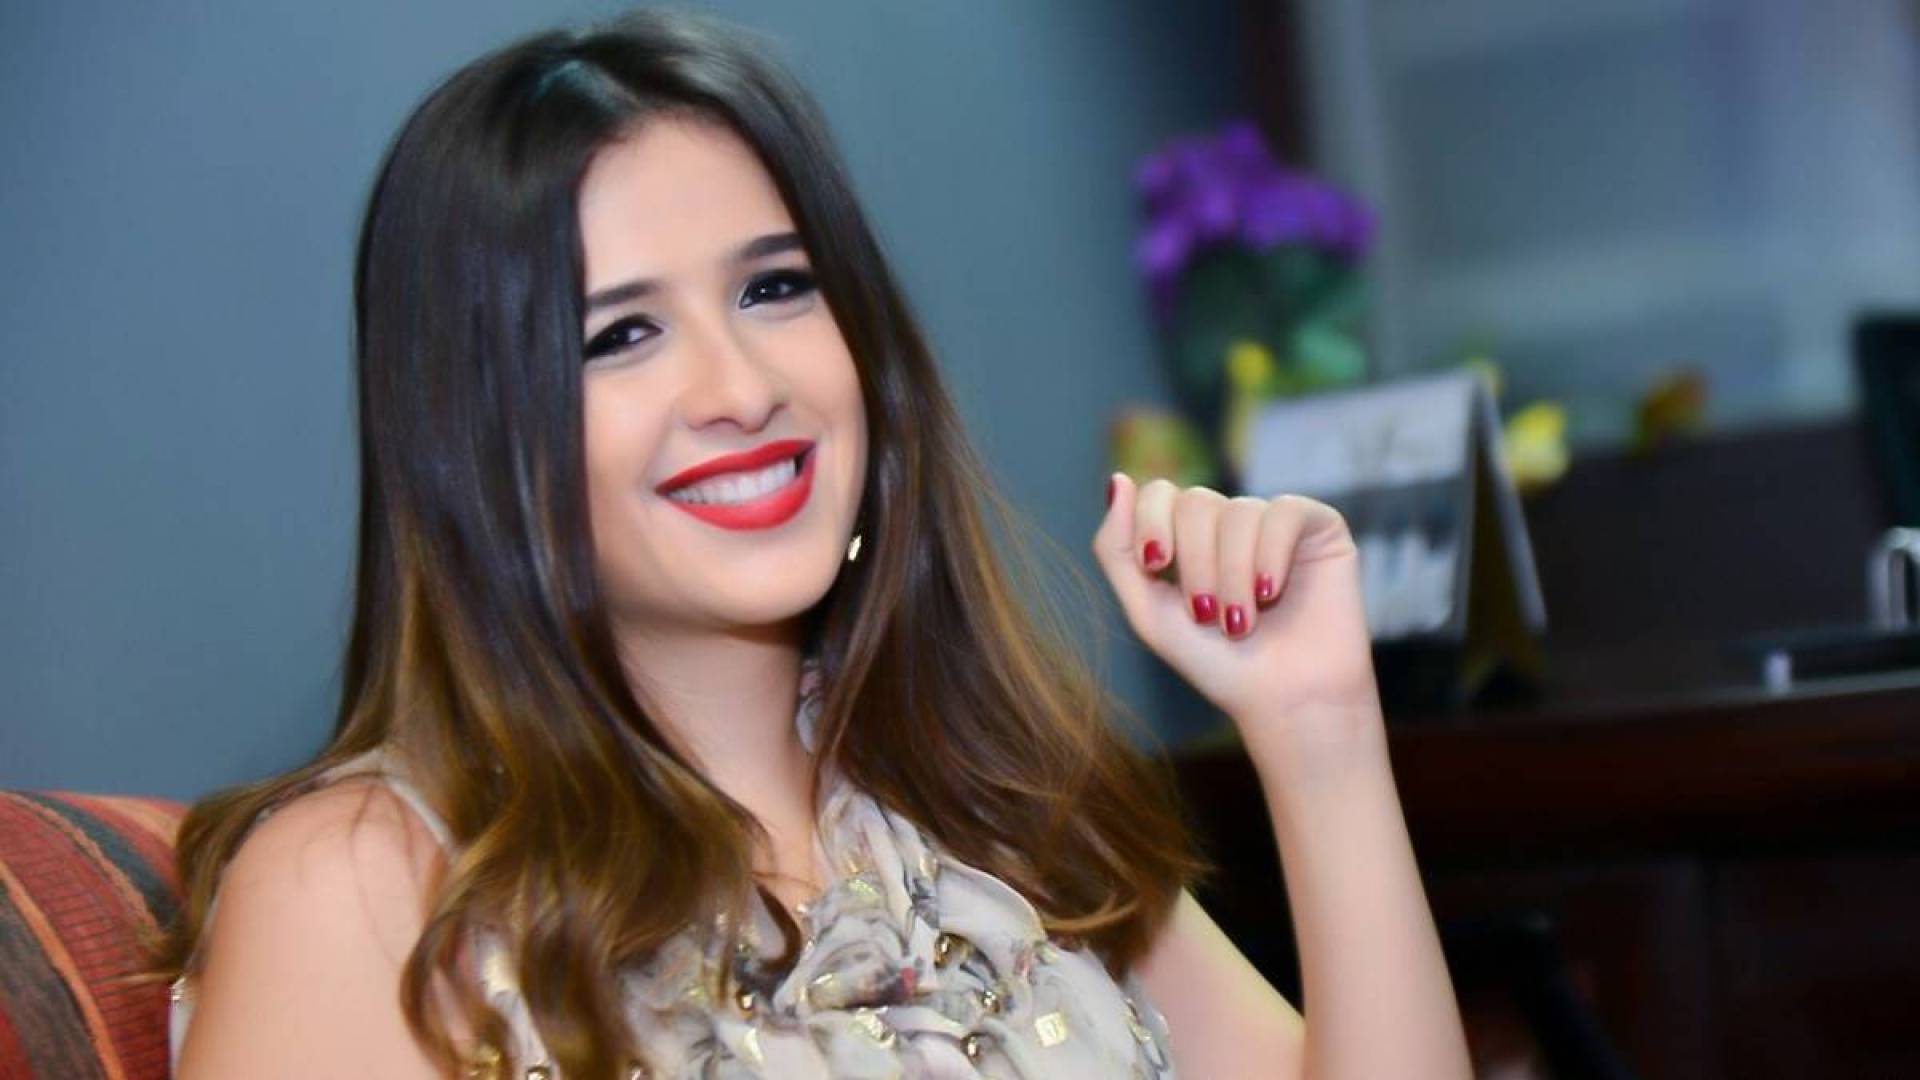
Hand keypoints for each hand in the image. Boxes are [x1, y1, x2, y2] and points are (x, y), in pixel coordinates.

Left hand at [1092, 473, 1380, 757]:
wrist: (1286, 702)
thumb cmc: (1216, 665)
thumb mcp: (1148, 611)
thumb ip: (1117, 549)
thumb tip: (1117, 480)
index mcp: (1188, 538)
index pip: (1159, 493)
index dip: (1152, 523)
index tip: (1156, 567)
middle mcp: (1231, 522)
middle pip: (1195, 502)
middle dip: (1195, 563)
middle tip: (1207, 615)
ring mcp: (1275, 522)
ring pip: (1238, 512)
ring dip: (1232, 574)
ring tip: (1242, 623)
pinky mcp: (1319, 527)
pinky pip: (1285, 512)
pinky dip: (1271, 554)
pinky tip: (1272, 593)